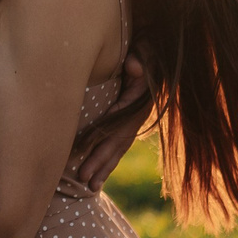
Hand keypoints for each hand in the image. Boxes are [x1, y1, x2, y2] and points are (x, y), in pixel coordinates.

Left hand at [74, 54, 153, 191]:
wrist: (156, 52)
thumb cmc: (145, 51)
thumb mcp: (145, 51)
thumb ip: (140, 59)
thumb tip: (133, 66)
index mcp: (139, 102)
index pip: (119, 123)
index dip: (102, 137)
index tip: (82, 149)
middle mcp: (138, 116)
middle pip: (118, 142)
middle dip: (101, 161)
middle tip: (83, 178)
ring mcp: (135, 121)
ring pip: (119, 149)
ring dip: (104, 168)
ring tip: (90, 187)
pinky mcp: (129, 123)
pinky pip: (119, 146)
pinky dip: (108, 162)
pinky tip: (97, 177)